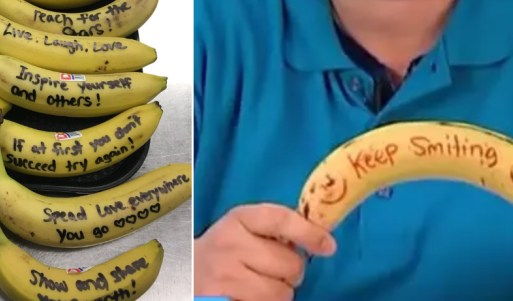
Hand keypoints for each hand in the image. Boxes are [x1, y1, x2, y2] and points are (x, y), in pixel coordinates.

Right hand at [194, 203, 336, 300]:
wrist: (184, 270)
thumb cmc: (224, 247)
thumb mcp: (242, 227)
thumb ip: (274, 227)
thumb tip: (321, 239)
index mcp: (238, 219)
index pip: (280, 219)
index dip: (309, 232)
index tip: (328, 245)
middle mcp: (230, 245)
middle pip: (290, 264)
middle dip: (291, 271)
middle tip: (275, 270)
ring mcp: (225, 276)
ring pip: (282, 293)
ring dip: (280, 293)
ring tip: (262, 285)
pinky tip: (250, 296)